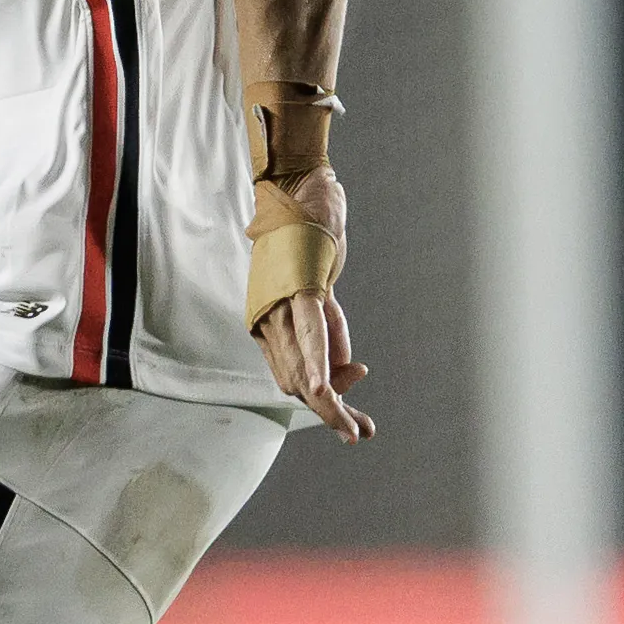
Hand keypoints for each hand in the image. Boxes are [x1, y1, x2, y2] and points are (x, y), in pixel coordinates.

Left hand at [256, 164, 373, 442]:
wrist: (298, 188)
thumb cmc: (308, 237)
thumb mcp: (319, 290)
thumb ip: (327, 329)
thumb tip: (343, 368)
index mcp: (267, 324)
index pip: (292, 376)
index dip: (323, 395)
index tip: (350, 403)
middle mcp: (266, 320)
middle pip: (295, 381)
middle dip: (328, 412)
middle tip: (356, 434)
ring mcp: (280, 305)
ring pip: (302, 368)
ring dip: (329, 401)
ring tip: (353, 427)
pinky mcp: (299, 288)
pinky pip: (310, 335)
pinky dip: (320, 364)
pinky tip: (327, 392)